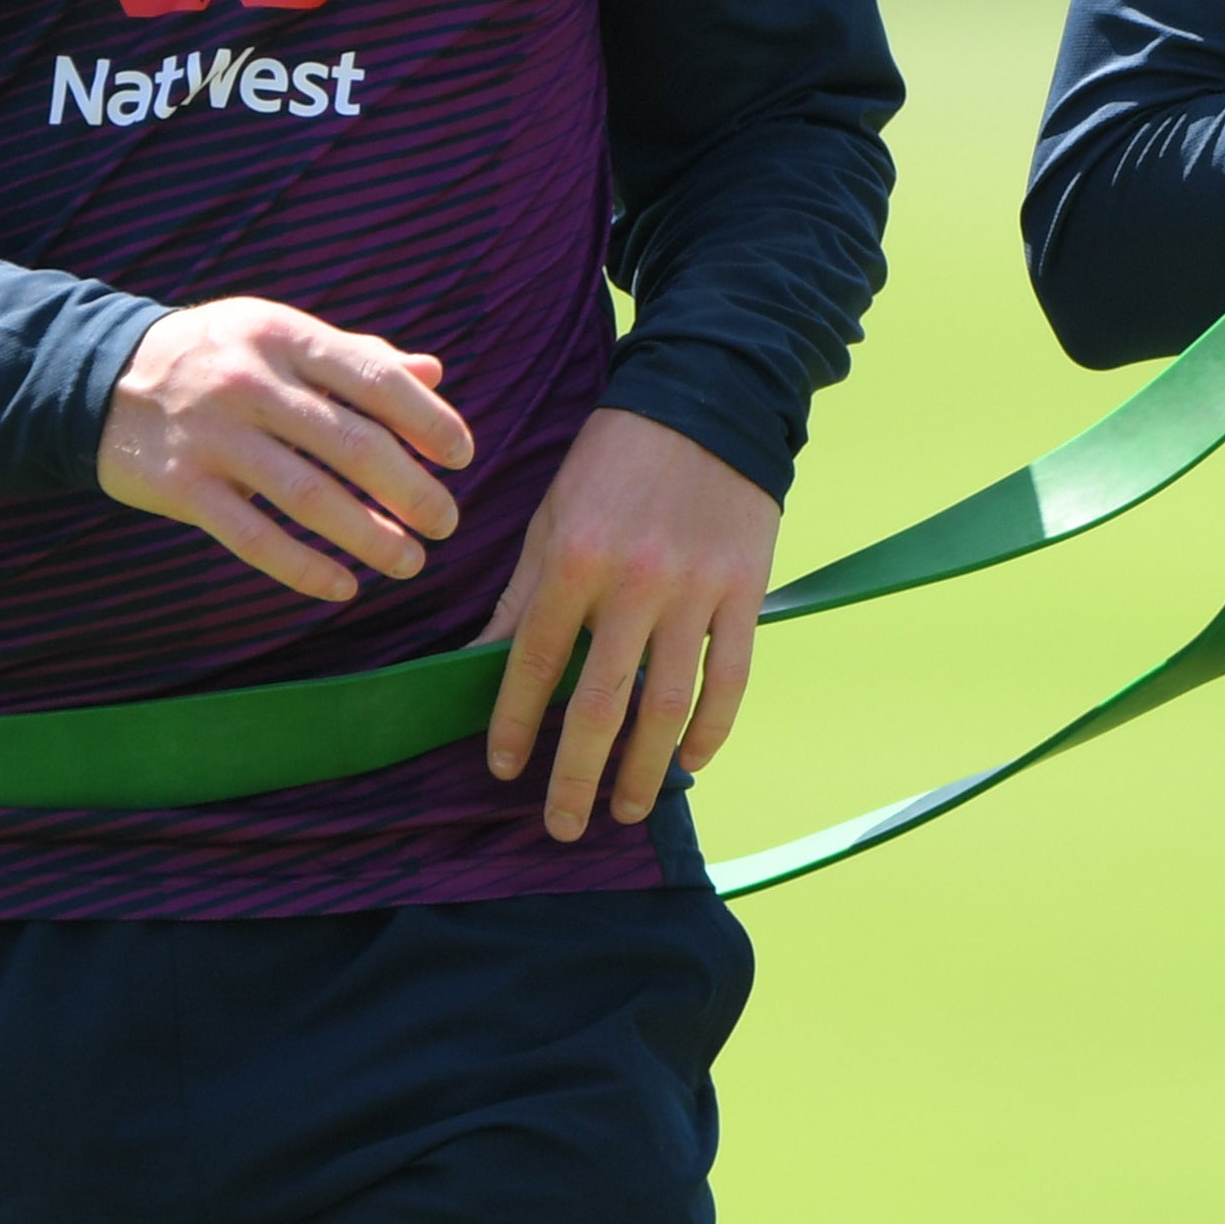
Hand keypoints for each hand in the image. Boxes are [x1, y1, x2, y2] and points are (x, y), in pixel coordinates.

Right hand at [96, 298, 471, 605]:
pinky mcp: (182, 486)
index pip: (373, 378)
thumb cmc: (215, 354)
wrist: (99, 378)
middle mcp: (252, 384)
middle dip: (409, 490)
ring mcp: (214, 437)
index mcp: (286, 338)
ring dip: (368, 536)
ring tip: (410, 561)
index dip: (425, 420)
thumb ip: (356, 355)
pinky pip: (253, 537)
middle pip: (349, 444)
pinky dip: (303, 568)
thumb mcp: (280, 335)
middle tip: (447, 521)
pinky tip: (343, 586)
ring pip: (307, 498)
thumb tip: (434, 375)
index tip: (462, 455)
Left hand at [474, 409, 779, 842]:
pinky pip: (730, 678)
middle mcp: (633, 582)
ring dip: (644, 770)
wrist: (711, 398)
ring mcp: (695, 591)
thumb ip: (524, 592)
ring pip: (668, 707)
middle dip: (575, 776)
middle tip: (563, 825)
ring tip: (626, 809)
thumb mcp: (554, 511)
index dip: (513, 724)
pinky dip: (713, 729)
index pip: (533, 663)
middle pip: (600, 705)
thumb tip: (479, 662)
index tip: (502, 768)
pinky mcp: (745, 590)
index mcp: (574, 558)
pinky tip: (693, 761)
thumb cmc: (617, 457)